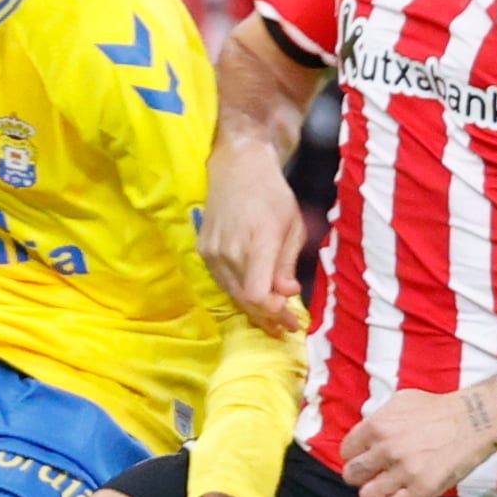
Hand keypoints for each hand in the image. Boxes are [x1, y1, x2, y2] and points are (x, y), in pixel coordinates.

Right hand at [199, 133, 307, 335]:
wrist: (237, 169)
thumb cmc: (273, 195)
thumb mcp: (292, 227)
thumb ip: (287, 263)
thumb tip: (287, 294)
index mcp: (258, 241)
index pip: (257, 294)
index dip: (273, 313)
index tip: (290, 320)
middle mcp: (230, 250)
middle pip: (245, 299)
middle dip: (268, 317)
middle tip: (285, 328)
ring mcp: (213, 251)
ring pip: (232, 293)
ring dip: (253, 309)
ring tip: (272, 320)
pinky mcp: (204, 250)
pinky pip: (222, 281)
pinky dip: (238, 292)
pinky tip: (252, 297)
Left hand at [341, 386, 496, 496]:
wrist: (476, 420)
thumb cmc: (439, 408)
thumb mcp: (401, 401)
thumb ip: (379, 419)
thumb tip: (363, 436)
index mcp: (378, 426)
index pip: (346, 451)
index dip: (355, 456)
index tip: (364, 458)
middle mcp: (386, 449)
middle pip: (352, 476)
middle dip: (360, 476)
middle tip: (373, 474)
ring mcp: (404, 471)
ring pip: (368, 496)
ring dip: (376, 493)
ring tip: (388, 487)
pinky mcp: (423, 489)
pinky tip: (403, 495)